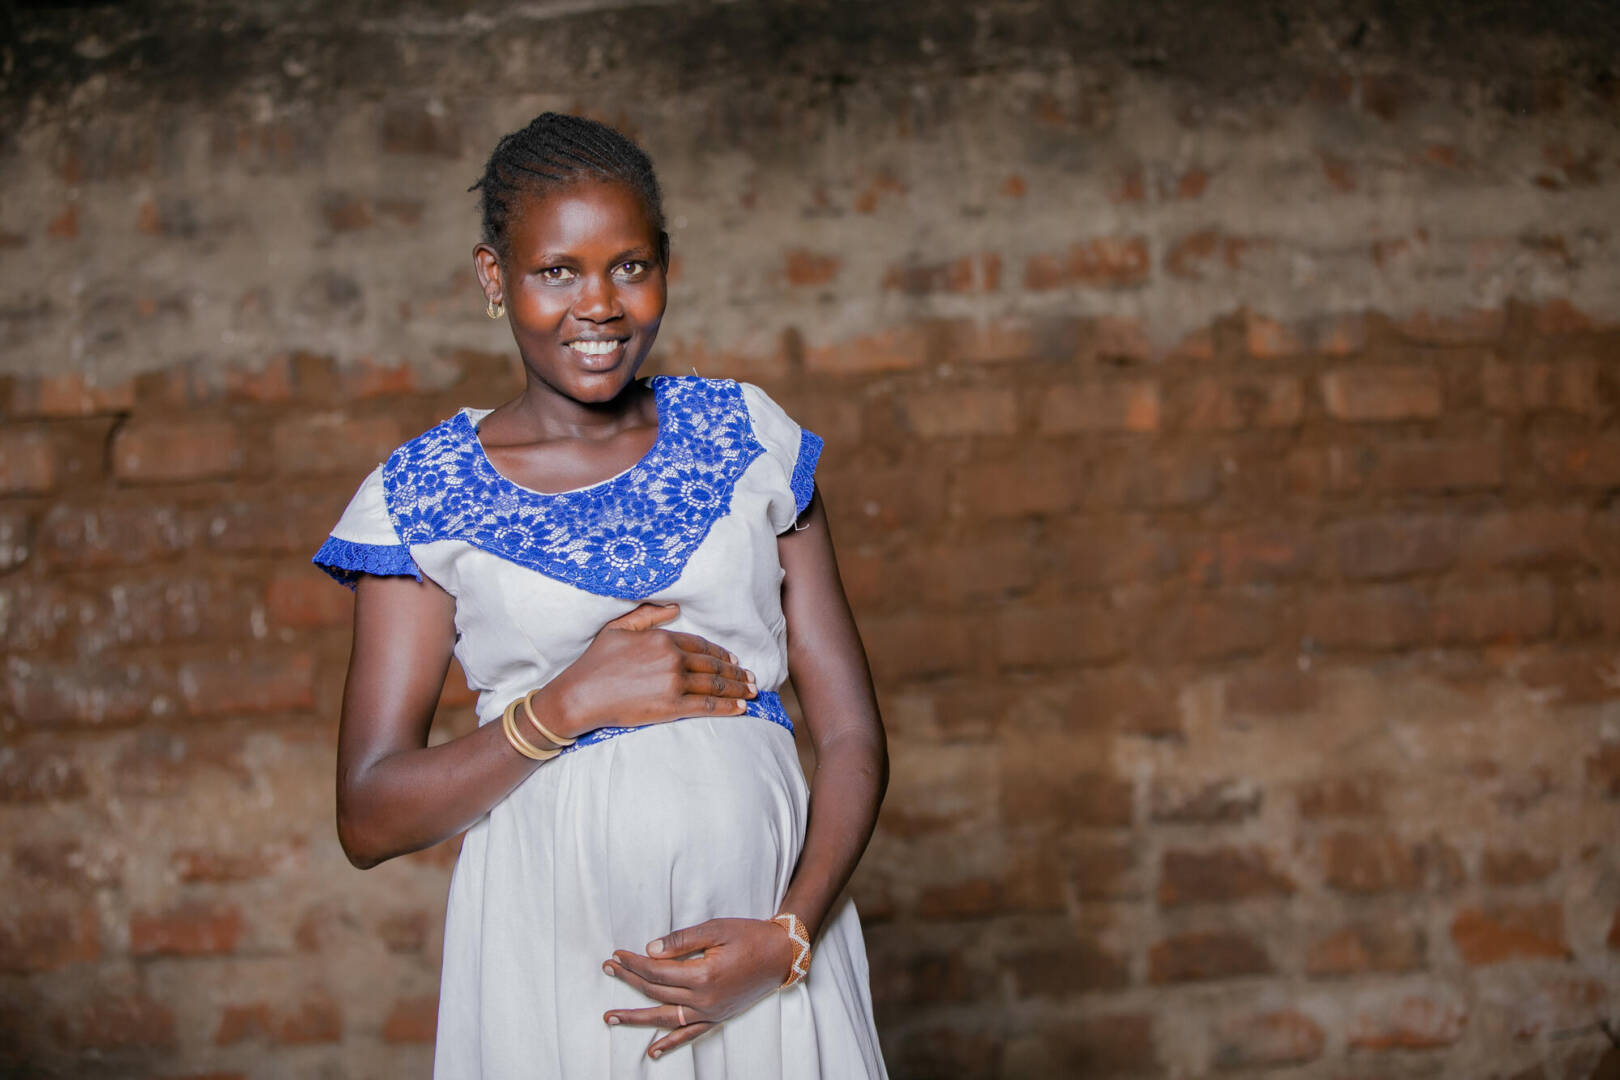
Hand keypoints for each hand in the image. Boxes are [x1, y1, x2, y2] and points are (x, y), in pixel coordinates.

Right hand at [537, 603, 756, 740]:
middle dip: (737, 672)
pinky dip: (728, 707)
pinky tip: (741, 708)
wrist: (580, 696)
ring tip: (752, 693)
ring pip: (715, 684)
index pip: (701, 645)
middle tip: (752, 678)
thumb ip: (647, 616)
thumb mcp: (618, 629)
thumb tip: (675, 607)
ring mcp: (673, 683)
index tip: (734, 659)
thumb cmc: (595, 662)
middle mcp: (672, 658)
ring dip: (738, 689)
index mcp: (662, 639)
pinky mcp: (671, 706)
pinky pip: (707, 705)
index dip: (721, 654)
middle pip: (714, 665)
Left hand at [601, 917, 795, 1058]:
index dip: (634, 962)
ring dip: (636, 1018)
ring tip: (611, 1017)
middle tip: (608, 968)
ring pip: (665, 1018)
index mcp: (703, 975)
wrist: (782, 954)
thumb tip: (651, 950)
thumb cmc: (751, 936)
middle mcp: (705, 999)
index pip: (657, 970)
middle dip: (629, 979)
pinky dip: (671, 1042)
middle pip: (656, 991)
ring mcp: (711, 1012)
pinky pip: (690, 1033)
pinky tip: (654, 1050)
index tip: (617, 954)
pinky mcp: (718, 1017)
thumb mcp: (717, 928)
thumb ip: (682, 939)